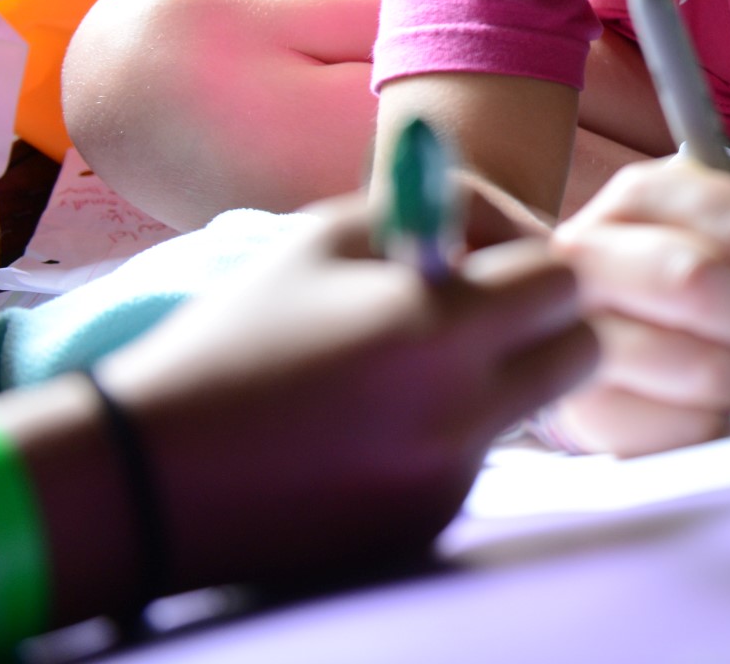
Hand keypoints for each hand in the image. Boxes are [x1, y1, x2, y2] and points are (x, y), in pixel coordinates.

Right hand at [91, 200, 595, 593]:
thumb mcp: (328, 235)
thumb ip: (439, 209)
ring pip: (533, 408)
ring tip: (414, 369)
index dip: (533, 258)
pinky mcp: (430, 520)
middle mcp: (461, 408)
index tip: (494, 261)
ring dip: (501, 381)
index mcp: (439, 324)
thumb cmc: (236, 334)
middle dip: (544, 324)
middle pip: (580, 351)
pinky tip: (376, 428)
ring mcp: (451, 474)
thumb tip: (517, 220)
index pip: (565, 279)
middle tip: (487, 314)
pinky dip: (449, 436)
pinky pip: (478, 458)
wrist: (149, 472)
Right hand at [546, 159, 729, 454]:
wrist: (625, 342)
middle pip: (697, 280)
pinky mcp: (586, 408)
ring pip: (687, 359)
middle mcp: (591, 254)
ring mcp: (577, 332)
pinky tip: (722, 407)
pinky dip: (718, 421)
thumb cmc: (706, 277)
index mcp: (641, 196)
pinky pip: (673, 424)